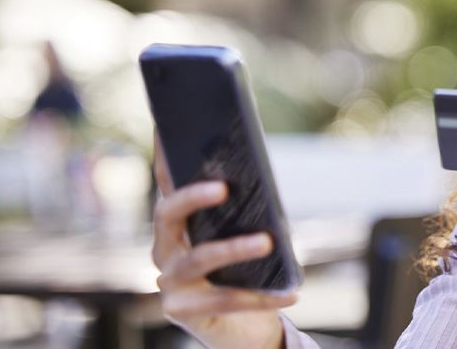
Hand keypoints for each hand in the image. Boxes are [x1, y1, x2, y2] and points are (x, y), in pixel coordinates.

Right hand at [151, 134, 296, 348]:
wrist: (245, 331)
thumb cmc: (247, 274)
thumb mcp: (244, 238)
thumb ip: (242, 212)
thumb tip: (258, 176)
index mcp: (175, 228)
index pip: (167, 185)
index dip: (164, 158)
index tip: (169, 128)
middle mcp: (164, 252)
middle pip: (167, 215)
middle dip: (192, 197)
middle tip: (224, 187)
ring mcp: (170, 285)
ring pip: (198, 259)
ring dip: (234, 249)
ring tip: (267, 243)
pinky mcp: (185, 314)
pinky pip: (228, 301)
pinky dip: (264, 297)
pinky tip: (292, 292)